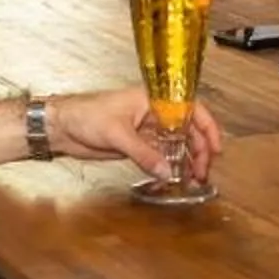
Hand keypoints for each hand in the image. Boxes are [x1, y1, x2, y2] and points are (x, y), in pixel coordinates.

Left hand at [49, 86, 224, 183]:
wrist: (62, 127)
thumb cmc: (85, 115)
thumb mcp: (117, 133)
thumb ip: (143, 153)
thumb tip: (166, 171)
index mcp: (154, 100)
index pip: (190, 108)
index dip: (207, 126)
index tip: (215, 147)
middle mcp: (155, 114)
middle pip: (187, 130)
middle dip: (199, 150)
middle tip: (203, 171)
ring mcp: (147, 131)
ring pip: (176, 145)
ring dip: (186, 161)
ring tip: (193, 179)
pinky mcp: (138, 146)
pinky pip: (160, 156)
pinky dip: (169, 167)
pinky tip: (174, 178)